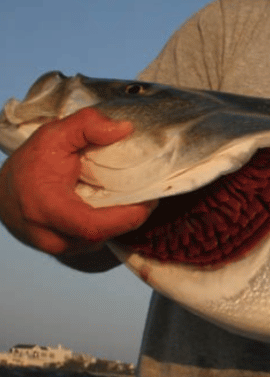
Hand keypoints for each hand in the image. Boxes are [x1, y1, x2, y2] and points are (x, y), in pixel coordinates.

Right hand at [0, 108, 153, 256]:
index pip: (93, 226)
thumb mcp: (54, 135)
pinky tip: (116, 209)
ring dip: (121, 223)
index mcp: (47, 208)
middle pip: (103, 236)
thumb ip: (87, 125)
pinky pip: (95, 243)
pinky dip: (109, 227)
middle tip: (148, 195)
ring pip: (101, 242)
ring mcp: (57, 247)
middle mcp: (50, 236)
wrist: (0, 189)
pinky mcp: (64, 250)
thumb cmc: (30, 162)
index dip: (128, 216)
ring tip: (133, 200)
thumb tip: (124, 129)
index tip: (149, 198)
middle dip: (131, 218)